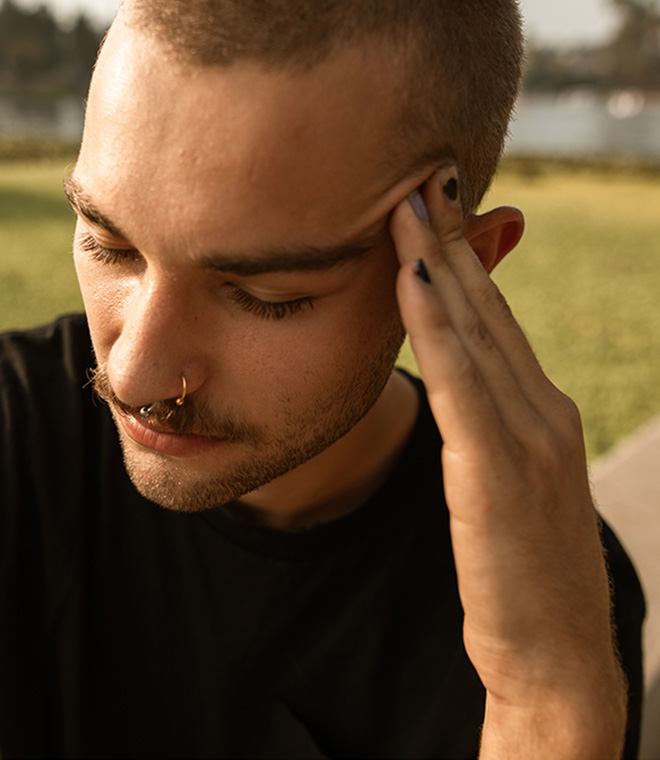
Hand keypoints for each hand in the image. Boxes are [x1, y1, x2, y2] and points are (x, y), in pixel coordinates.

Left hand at [389, 166, 626, 758]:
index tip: (433, 207)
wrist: (556, 654)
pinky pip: (463, 385)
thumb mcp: (509, 484)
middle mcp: (541, 410)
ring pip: (475, 333)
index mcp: (538, 412)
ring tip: (409, 204)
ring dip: (439, 264)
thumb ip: (488, 432)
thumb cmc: (521, 571)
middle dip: (451, 241)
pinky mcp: (501, 473)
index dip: (463, 260)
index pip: (493, 320)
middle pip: (487, 310)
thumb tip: (458, 392)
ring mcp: (528, 437)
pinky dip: (438, 329)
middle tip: (421, 176)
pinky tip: (413, 281)